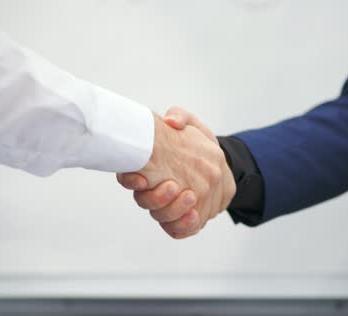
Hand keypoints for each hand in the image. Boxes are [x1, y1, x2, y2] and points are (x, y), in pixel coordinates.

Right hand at [117, 108, 234, 238]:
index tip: (143, 179)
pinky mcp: (183, 218)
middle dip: (156, 198)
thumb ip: (180, 117)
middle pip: (145, 202)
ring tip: (190, 197)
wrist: (217, 162)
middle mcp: (153, 189)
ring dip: (173, 211)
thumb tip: (171, 121)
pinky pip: (178, 230)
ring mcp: (168, 206)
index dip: (130, 180)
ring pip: (161, 217)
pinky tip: (194, 216)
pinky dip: (184, 226)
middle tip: (173, 186)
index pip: (129, 177)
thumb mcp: (190, 124)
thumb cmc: (197, 142)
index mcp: (147, 168)